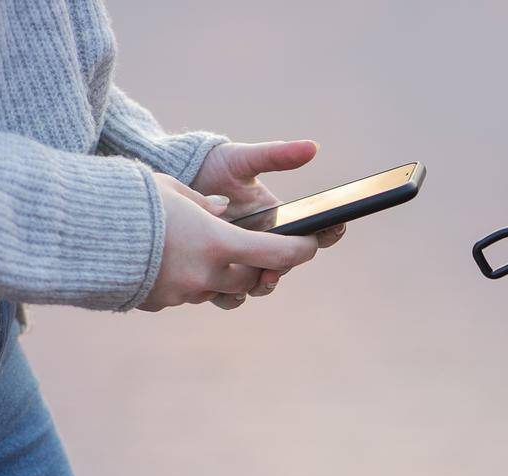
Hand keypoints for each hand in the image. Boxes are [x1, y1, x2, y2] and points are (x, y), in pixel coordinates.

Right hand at [138, 174, 318, 311]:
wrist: (79, 233)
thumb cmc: (129, 200)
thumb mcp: (172, 189)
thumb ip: (203, 203)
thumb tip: (220, 212)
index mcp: (217, 242)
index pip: (276, 254)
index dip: (301, 252)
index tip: (313, 246)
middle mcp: (205, 274)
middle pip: (252, 281)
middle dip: (259, 269)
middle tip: (259, 253)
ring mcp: (182, 293)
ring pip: (220, 292)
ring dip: (224, 277)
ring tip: (210, 255)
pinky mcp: (159, 302)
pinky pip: (186, 294)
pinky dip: (189, 280)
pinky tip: (172, 261)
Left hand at [192, 139, 347, 303]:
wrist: (173, 180)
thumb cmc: (211, 167)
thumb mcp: (242, 160)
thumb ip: (276, 155)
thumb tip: (313, 146)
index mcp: (277, 218)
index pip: (313, 231)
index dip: (329, 232)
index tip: (334, 225)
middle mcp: (263, 243)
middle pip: (287, 263)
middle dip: (288, 264)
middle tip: (282, 263)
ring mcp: (242, 260)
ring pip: (261, 283)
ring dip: (265, 283)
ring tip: (261, 277)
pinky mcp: (217, 274)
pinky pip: (229, 294)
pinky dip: (232, 295)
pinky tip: (226, 288)